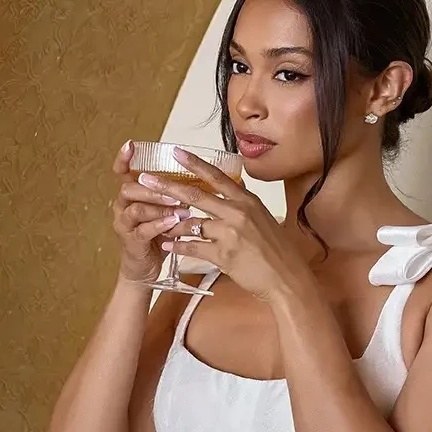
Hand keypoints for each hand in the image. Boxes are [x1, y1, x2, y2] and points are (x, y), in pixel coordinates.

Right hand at [109, 141, 189, 283]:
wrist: (146, 268)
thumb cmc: (159, 235)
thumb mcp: (166, 210)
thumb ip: (175, 193)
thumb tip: (203, 175)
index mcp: (132, 194)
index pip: (122, 172)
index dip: (124, 158)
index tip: (131, 145)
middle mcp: (123, 206)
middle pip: (129, 188)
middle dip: (153, 187)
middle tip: (175, 189)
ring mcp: (124, 224)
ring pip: (136, 208)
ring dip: (159, 206)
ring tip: (179, 208)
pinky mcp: (131, 241)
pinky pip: (142, 230)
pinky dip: (159, 225)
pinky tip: (174, 223)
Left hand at [136, 150, 312, 302]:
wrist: (287, 279)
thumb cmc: (276, 251)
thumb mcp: (263, 218)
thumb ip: (244, 203)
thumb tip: (233, 188)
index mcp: (247, 200)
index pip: (216, 176)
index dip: (194, 164)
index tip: (175, 153)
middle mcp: (238, 212)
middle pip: (195, 195)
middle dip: (166, 187)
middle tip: (145, 181)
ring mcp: (230, 233)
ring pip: (190, 224)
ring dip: (171, 224)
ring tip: (155, 224)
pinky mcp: (223, 255)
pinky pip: (193, 247)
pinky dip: (178, 247)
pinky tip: (168, 247)